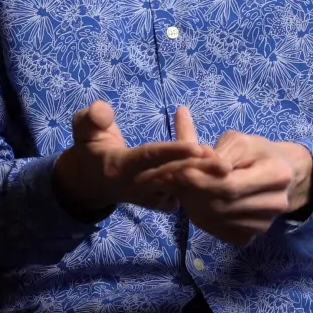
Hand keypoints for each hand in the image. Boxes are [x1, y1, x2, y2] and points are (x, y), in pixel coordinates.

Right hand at [52, 100, 210, 218]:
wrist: (94, 181)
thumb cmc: (91, 149)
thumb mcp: (83, 130)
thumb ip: (90, 118)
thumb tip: (102, 110)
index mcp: (120, 167)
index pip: (150, 157)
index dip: (172, 152)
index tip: (197, 146)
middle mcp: (138, 186)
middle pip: (172, 177)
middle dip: (198, 171)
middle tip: (225, 163)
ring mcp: (152, 197)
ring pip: (182, 187)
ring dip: (204, 180)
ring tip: (229, 168)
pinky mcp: (163, 202)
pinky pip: (185, 192)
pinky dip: (202, 184)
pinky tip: (223, 175)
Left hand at [137, 108, 312, 246]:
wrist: (279, 175)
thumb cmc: (257, 152)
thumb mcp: (240, 141)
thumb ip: (217, 151)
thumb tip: (195, 154)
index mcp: (278, 174)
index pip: (231, 185)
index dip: (202, 180)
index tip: (179, 171)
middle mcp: (276, 204)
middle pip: (223, 204)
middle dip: (193, 193)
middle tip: (170, 181)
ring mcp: (264, 225)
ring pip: (219, 219)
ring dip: (194, 206)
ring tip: (179, 189)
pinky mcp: (251, 236)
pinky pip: (221, 232)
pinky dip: (203, 218)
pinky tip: (195, 204)